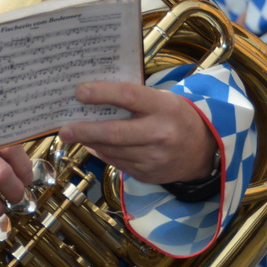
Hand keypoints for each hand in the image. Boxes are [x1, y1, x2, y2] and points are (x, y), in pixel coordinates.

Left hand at [59, 82, 215, 184]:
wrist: (202, 151)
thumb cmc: (175, 117)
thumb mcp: (162, 100)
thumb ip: (133, 99)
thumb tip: (93, 98)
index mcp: (163, 107)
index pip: (129, 96)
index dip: (102, 93)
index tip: (79, 92)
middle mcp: (159, 134)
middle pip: (115, 132)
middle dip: (85, 131)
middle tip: (64, 129)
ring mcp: (154, 157)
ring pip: (112, 150)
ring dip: (90, 142)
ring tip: (73, 134)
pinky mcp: (147, 174)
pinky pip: (117, 163)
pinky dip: (103, 153)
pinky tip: (93, 145)